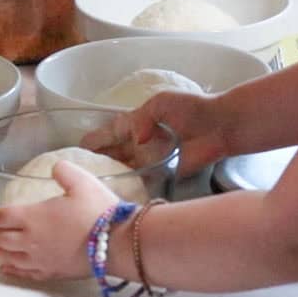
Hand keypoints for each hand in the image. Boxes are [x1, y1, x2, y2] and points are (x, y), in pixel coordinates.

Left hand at [0, 160, 118, 279]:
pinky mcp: (52, 272)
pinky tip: (7, 270)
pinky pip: (25, 273)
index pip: (3, 217)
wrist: (116, 243)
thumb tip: (56, 167)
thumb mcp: (82, 182)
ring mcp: (41, 258)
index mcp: (34, 217)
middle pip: (1, 239)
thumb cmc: (99, 211)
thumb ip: (65, 172)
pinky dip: (12, 270)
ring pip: (9, 257)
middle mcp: (31, 240)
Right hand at [83, 91, 231, 176]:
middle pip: (113, 153)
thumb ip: (142, 118)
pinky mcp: (161, 174)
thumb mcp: (161, 102)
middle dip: (96, 160)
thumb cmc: (192, 109)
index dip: (95, 139)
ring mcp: (150, 160)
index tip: (78, 147)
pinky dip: (128, 186)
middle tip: (78, 171)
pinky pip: (140, 181)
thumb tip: (136, 140)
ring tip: (89, 185)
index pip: (111, 132)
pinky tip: (112, 194)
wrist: (219, 127)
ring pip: (123, 169)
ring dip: (109, 175)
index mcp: (138, 123)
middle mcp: (140, 143)